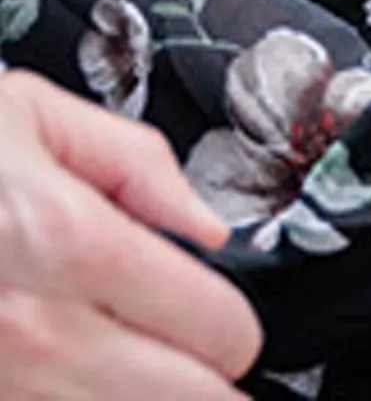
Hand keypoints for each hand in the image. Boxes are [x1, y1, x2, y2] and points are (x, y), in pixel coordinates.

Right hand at [0, 67, 262, 400]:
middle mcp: (38, 332)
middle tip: (198, 351)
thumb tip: (205, 225)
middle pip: (190, 399)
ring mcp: (10, 387)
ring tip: (145, 358)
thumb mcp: (31, 114)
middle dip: (209, 377)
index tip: (223, 318)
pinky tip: (97, 372)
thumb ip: (134, 161)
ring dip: (153, 394)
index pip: (212, 327)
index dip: (231, 323)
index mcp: (67, 239)